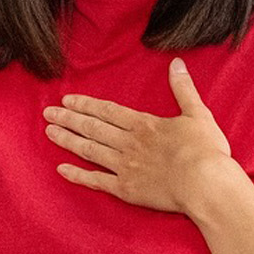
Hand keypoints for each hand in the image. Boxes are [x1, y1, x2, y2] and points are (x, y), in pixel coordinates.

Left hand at [45, 58, 238, 216]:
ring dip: (68, 140)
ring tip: (49, 132)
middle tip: (48, 113)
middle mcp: (129, 143)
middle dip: (69, 119)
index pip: (108, 111)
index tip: (67, 100)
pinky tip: (61, 169)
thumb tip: (177, 63)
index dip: (86, 105)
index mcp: (144, 125)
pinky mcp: (126, 190)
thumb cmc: (206, 151)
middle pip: (93, 128)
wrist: (205, 185)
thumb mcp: (198, 114)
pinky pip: (96, 181)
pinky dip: (77, 175)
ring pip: (89, 151)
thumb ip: (184, 89)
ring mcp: (125, 167)